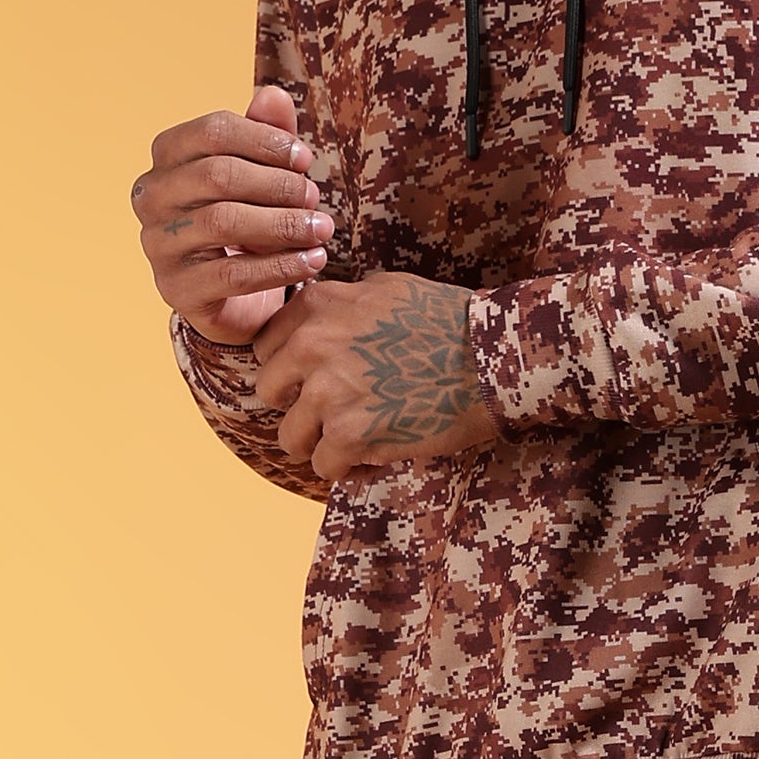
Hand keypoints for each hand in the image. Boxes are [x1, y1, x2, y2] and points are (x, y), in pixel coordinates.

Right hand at [134, 93, 334, 342]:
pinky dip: (281, 266)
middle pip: (218, 175)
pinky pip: (233, 274)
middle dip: (277, 184)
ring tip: (321, 229)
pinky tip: (314, 261)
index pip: (213, 130)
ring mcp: (158, 246)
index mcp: (167, 158)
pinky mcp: (177, 290)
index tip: (304, 159)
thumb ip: (267, 134)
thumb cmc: (248, 223)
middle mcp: (151, 197)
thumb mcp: (261, 175)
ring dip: (283, 224)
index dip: (265, 140)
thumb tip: (273, 96)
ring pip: (223, 222)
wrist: (235, 298)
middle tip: (314, 196)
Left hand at [251, 272, 502, 481]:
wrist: (492, 360)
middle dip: (298, 407)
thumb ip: (341, 303)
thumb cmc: (450, 322)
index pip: (266, 348)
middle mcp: (312, 345)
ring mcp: (328, 392)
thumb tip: (315, 317)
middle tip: (334, 414)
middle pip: (268, 392)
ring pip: (290, 437)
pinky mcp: (350, 435)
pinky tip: (373, 456)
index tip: (315, 381)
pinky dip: (347, 468)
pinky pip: (323, 466)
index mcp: (317, 307)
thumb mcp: (386, 290)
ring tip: (354, 440)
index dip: (290, 370)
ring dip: (319, 443)